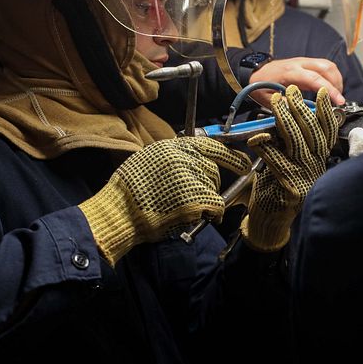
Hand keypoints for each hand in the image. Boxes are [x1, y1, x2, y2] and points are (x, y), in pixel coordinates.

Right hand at [79, 137, 251, 264]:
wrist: (119, 212)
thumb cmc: (128, 192)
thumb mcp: (148, 160)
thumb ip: (172, 159)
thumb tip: (191, 162)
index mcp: (174, 147)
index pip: (210, 146)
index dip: (230, 156)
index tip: (243, 163)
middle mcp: (186, 158)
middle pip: (213, 171)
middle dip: (209, 186)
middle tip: (195, 199)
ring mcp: (192, 177)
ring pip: (214, 190)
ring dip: (207, 202)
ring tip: (184, 209)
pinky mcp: (196, 198)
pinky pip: (216, 206)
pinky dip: (213, 214)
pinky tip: (201, 218)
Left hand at [241, 85, 337, 250]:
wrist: (270, 223)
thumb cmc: (275, 190)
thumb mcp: (288, 163)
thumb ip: (291, 144)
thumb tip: (287, 117)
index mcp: (318, 161)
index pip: (327, 132)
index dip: (325, 111)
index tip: (322, 92)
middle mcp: (315, 168)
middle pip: (312, 133)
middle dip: (301, 109)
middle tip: (290, 91)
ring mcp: (304, 179)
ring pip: (296, 144)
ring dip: (285, 120)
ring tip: (277, 103)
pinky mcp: (290, 188)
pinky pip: (278, 162)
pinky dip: (267, 148)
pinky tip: (258, 137)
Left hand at [248, 57, 344, 105]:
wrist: (254, 72)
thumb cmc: (260, 86)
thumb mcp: (270, 100)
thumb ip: (288, 106)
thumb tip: (305, 113)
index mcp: (290, 72)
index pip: (315, 79)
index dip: (329, 90)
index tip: (339, 102)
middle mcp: (299, 63)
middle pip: (326, 68)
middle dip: (337, 85)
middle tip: (338, 101)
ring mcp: (304, 61)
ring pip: (328, 65)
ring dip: (336, 80)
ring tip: (335, 96)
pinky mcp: (306, 63)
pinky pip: (325, 66)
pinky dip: (332, 77)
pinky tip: (330, 89)